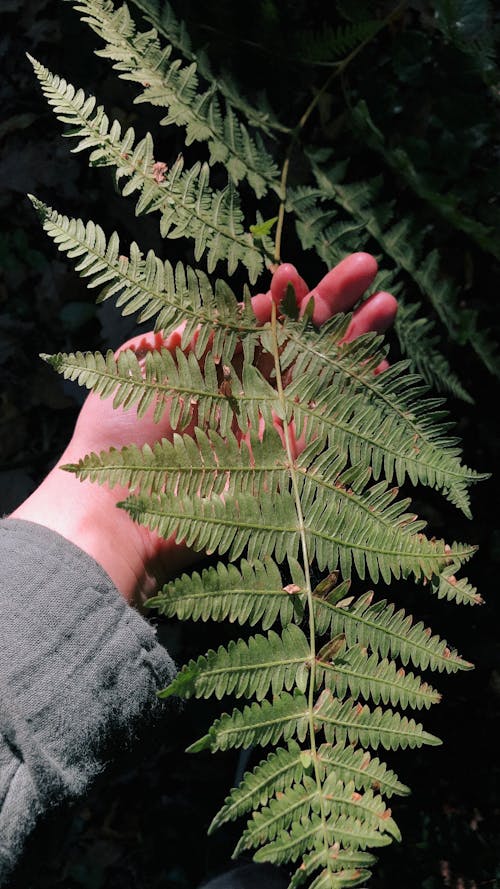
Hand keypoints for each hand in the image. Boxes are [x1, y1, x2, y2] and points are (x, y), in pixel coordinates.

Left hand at [11, 254, 396, 605]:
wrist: (117, 509)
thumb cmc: (118, 433)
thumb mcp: (142, 362)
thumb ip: (189, 330)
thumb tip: (237, 305)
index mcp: (211, 367)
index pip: (257, 324)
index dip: (279, 300)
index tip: (292, 275)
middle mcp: (245, 393)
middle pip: (298, 342)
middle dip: (333, 304)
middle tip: (368, 266)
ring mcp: (268, 426)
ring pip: (322, 375)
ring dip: (356, 340)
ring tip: (387, 303)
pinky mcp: (286, 463)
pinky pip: (331, 424)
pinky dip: (358, 396)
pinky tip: (382, 365)